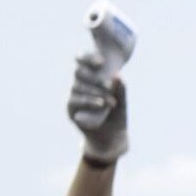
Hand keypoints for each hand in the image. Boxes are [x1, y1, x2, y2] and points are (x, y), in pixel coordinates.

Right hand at [68, 2, 137, 160]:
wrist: (112, 140)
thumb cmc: (119, 116)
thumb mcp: (124, 99)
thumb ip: (122, 88)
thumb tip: (118, 75)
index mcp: (94, 75)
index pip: (85, 58)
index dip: (88, 55)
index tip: (99, 59)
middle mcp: (82, 82)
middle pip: (79, 69)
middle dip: (93, 74)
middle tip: (108, 80)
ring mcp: (74, 95)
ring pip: (79, 85)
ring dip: (96, 91)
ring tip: (110, 101)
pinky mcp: (71, 110)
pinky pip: (75, 101)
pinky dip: (89, 102)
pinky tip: (101, 104)